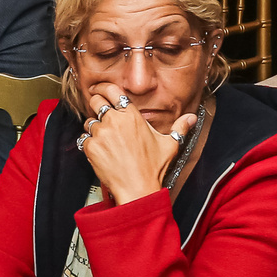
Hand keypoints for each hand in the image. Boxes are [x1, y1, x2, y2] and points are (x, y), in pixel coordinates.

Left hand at [78, 83, 190, 204]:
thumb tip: (191, 118)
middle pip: (96, 101)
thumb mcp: (170, 145)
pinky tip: (100, 151)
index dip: (104, 88)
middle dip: (96, 104)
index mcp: (132, 115)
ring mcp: (101, 133)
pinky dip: (89, 143)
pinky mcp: (91, 147)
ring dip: (93, 127)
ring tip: (104, 140)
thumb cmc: (153, 168)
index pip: (113, 91)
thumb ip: (180, 128)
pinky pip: (84, 138)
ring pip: (89, 121)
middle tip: (98, 111)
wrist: (137, 188)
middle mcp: (115, 121)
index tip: (100, 89)